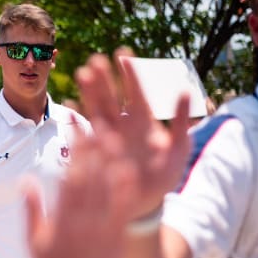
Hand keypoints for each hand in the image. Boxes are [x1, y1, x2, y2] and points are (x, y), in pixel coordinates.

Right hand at [24, 123, 138, 257]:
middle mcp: (81, 218)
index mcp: (60, 217)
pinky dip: (126, 189)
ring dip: (111, 160)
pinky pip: (123, 209)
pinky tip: (130, 168)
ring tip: (115, 134)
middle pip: (89, 174)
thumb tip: (25, 180)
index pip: (68, 173)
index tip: (76, 124)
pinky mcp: (117, 237)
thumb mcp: (33, 242)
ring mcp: (101, 226)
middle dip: (94, 144)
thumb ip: (31, 209)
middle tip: (99, 118)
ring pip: (107, 187)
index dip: (73, 147)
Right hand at [76, 48, 190, 218]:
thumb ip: (181, 122)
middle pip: (112, 97)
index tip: (123, 55)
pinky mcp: (96, 151)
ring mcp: (107, 137)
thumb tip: (187, 91)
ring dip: (89, 92)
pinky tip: (70, 106)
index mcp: (143, 121)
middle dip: (104, 78)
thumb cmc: (163, 176)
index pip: (136, 92)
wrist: (144, 203)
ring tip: (82, 73)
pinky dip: (76, 120)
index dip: (130, 74)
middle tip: (96, 59)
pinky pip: (84, 132)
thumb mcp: (179, 149)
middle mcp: (123, 125)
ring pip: (96, 109)